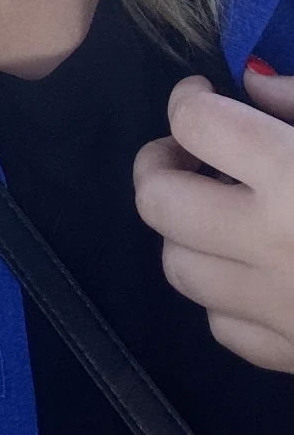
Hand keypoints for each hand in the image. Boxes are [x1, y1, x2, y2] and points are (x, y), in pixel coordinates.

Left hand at [133, 68, 293, 371]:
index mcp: (290, 177)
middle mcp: (268, 244)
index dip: (189, 100)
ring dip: (187, 231)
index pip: (194, 123)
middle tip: (195, 154)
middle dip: (164, 165)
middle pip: (157, 200)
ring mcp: (275, 308)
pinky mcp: (290, 356)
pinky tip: (251, 266)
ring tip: (224, 208)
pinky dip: (222, 293)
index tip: (204, 97)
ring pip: (177, 266)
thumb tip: (250, 80)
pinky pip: (221, 325)